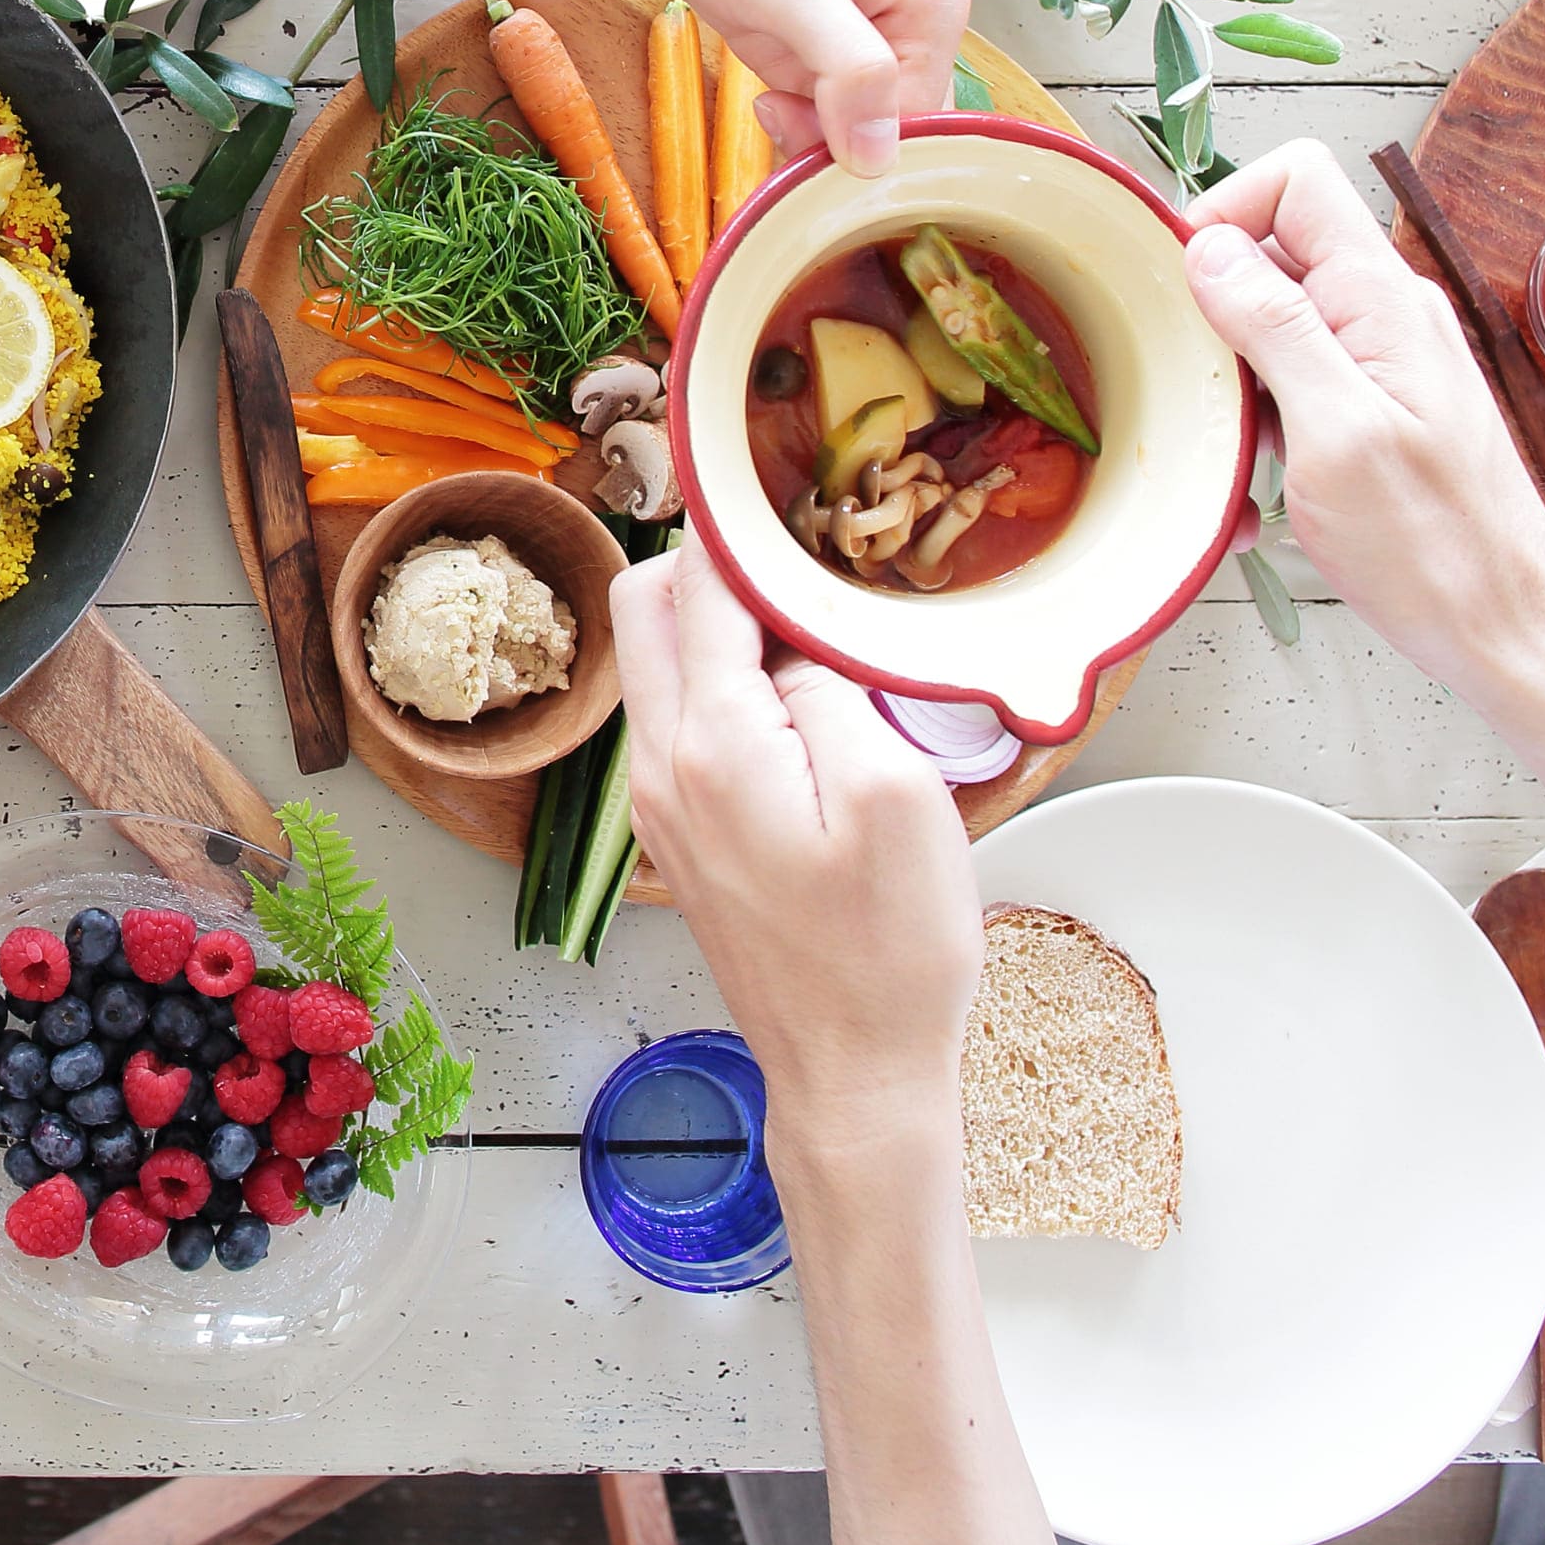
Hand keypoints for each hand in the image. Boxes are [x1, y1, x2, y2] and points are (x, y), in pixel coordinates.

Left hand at [606, 0, 967, 178]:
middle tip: (771, 113)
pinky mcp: (818, 43)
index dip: (861, 151)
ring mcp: (865, 36)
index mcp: (931, 6)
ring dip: (811, 139)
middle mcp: (913, 24)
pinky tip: (760, 98)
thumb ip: (848, 69)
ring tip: (763, 103)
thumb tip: (882, 157)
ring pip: (859, 133)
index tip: (795, 132)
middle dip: (837, 149)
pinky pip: (826, 113)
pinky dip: (796, 123)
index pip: (921, 126)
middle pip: (897, 135)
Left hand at [611, 551, 981, 1134]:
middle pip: (648, 608)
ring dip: (713, 619)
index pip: (700, 587)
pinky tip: (792, 686)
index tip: (777, 469)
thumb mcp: (896, 799)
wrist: (854, 1076)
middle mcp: (663, 765)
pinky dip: (718, 678)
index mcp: (714, 743)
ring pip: (656, 664)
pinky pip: (679, 720)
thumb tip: (793, 641)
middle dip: (708, 557)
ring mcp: (663, 804)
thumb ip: (832, 692)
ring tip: (805, 608)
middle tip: (795, 540)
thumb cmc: (889, 954)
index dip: (740, 521)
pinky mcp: (684, 836)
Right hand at [1180, 145, 1544, 688]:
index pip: (1299, 180)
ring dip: (1234, 378)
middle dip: (1216, 310)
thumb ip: (1278, 329)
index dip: (1227, 212)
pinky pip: (1297, 382)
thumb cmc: (1434, 550)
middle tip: (1200, 392)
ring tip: (1232, 454)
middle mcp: (1388, 314)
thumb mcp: (1336, 435)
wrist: (1501, 629)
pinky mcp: (1377, 408)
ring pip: (1276, 322)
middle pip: (1274, 251)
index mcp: (1385, 300)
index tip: (1184, 287)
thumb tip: (1213, 247)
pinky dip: (1262, 422)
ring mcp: (1385, 361)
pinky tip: (1259, 486)